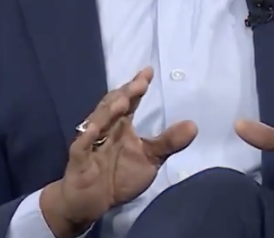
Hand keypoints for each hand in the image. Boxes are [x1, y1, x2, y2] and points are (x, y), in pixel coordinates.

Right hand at [40, 68, 196, 236]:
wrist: (93, 201)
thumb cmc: (119, 176)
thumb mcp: (149, 159)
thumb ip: (168, 142)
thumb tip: (193, 125)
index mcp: (121, 125)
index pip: (129, 101)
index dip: (137, 86)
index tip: (148, 72)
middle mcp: (105, 128)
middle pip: (113, 106)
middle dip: (126, 93)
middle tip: (139, 82)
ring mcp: (90, 142)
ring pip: (97, 121)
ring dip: (108, 111)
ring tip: (122, 100)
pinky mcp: (79, 159)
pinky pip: (81, 146)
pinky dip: (86, 136)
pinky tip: (93, 128)